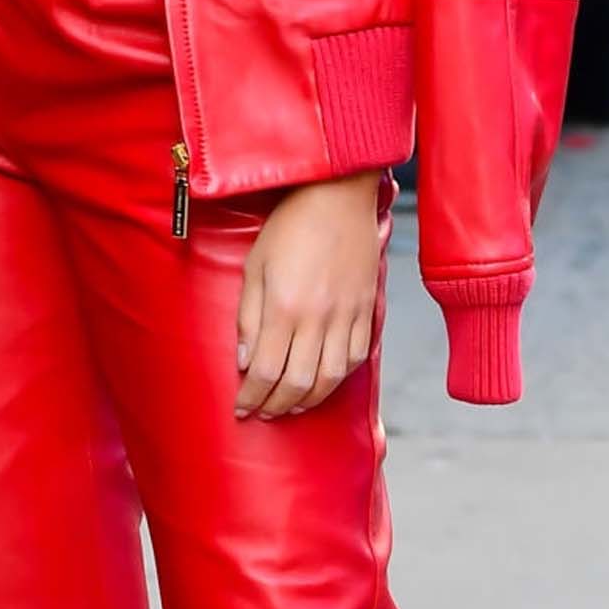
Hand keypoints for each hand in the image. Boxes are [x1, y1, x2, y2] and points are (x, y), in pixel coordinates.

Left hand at [235, 171, 382, 420]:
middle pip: (298, 383)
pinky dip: (339, 378)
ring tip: (291, 406)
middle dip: (277, 407)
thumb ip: (249, 317)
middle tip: (263, 413)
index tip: (241, 408)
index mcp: (284, 307)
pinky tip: (324, 381)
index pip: (266, 371)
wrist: (338, 195)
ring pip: (331, 378)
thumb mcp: (255, 265)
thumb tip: (246, 362)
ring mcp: (347, 315)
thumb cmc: (290, 225)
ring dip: (309, 400)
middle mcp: (318, 318)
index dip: (252, 397)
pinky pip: (356, 357)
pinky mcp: (367, 309)